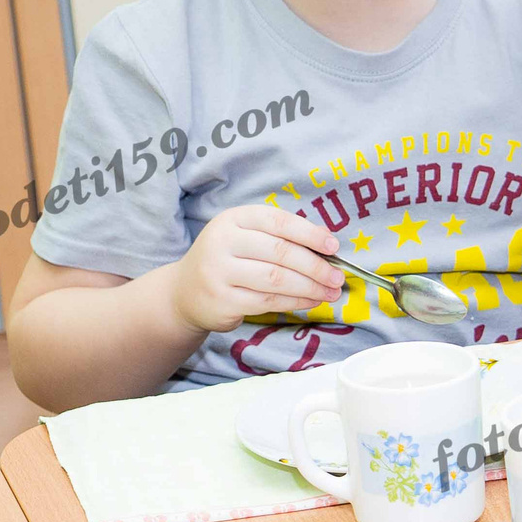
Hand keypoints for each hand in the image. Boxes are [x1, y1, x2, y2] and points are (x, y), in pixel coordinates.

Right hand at [169, 204, 343, 333]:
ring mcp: (219, 272)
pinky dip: (295, 302)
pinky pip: (268, 301)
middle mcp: (223, 242)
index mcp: (233, 219)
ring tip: (330, 291)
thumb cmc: (228, 260)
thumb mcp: (247, 237)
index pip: (277, 221)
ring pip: (277, 280)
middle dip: (315, 266)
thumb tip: (327, 240)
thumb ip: (281, 236)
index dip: (309, 233)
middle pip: (280, 252)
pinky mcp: (223, 300)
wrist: (185, 292)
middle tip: (337, 277)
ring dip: (310, 287)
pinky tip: (311, 301)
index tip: (333, 246)